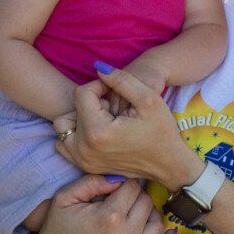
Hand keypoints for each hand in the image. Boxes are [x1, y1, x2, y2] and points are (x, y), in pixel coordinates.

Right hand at [25, 172, 178, 233]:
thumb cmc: (57, 226)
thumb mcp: (67, 196)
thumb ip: (94, 181)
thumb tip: (121, 178)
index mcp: (108, 218)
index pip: (133, 189)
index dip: (125, 184)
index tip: (117, 188)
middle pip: (146, 205)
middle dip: (136, 198)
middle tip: (124, 200)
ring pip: (157, 226)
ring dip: (149, 216)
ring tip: (135, 214)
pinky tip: (164, 232)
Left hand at [52, 65, 193, 186]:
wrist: (168, 164)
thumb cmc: (162, 131)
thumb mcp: (149, 98)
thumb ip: (121, 79)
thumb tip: (98, 68)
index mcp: (97, 132)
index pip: (82, 93)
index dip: (99, 86)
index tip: (117, 93)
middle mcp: (84, 149)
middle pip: (73, 108)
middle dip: (93, 103)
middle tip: (116, 110)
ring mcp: (82, 160)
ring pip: (64, 124)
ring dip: (81, 116)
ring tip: (105, 119)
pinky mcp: (84, 166)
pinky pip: (64, 142)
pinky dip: (76, 133)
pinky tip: (98, 131)